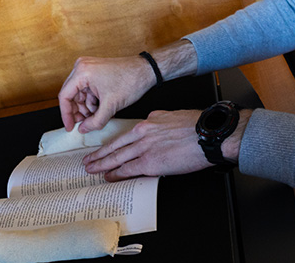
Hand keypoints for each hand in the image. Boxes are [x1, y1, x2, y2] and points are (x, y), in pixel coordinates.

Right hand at [58, 56, 153, 132]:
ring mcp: (88, 67)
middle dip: (78, 112)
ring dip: (86, 107)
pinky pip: (86, 89)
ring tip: (97, 115)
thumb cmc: (131, 81)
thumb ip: (94, 122)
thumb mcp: (110, 106)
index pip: (64, 97)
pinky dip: (91, 100)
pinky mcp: (95, 70)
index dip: (66, 115)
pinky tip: (100, 107)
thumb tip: (83, 129)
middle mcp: (82, 67)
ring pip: (79, 93)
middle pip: (70, 94)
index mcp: (82, 72)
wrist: (146, 70)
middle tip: (83, 124)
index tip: (70, 127)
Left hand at [83, 109, 249, 181]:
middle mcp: (143, 133)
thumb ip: (158, 122)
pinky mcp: (150, 163)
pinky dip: (116, 174)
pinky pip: (128, 170)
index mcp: (149, 122)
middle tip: (88, 160)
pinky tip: (109, 177)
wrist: (206, 135)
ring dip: (102, 164)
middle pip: (116, 146)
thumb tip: (152, 127)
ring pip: (117, 157)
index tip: (106, 148)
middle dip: (100, 154)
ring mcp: (145, 148)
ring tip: (92, 170)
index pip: (126, 135)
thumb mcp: (172, 117)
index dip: (113, 144)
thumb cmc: (196, 127)